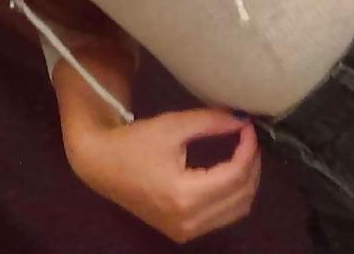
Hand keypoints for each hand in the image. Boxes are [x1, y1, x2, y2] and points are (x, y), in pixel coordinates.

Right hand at [68, 107, 260, 243]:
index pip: (235, 175)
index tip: (248, 125)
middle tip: (248, 136)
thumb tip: (242, 121)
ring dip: (246, 181)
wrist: (101, 166)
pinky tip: (230, 171)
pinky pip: (223, 217)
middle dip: (252, 164)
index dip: (248, 148)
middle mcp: (187, 222)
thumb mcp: (174, 125)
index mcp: (184, 196)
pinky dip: (234, 194)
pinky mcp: (182, 232)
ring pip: (237, 210)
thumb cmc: (134, 143)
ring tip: (243, 151)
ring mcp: (185, 232)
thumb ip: (211, 122)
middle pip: (242, 196)